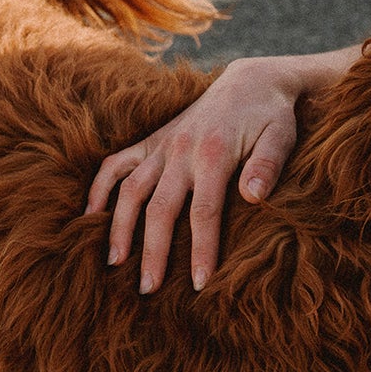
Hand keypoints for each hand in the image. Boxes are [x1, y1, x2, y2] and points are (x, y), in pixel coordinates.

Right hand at [84, 55, 327, 292]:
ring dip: (119, 227)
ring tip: (113, 264)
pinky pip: (116, 163)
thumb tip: (252, 197)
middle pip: (159, 208)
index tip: (197, 284)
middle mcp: (180, 150)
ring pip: (130, 190)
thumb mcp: (281, 135)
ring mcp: (161, 145)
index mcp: (214, 154)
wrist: (250, 81)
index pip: (203, 212)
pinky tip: (89, 217)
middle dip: (152, 251)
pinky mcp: (152, 141)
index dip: (199, 250)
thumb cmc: (271, 115)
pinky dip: (99, 188)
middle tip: (147, 290)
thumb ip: (268, 165)